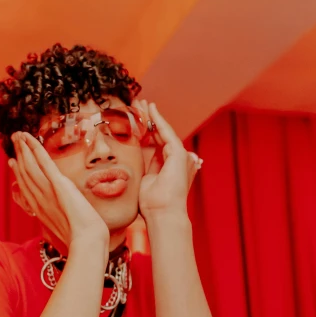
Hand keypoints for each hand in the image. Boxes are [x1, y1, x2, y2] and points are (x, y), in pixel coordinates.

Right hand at [9, 132, 108, 248]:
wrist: (86, 242)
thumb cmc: (80, 241)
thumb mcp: (65, 231)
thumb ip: (59, 222)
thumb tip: (62, 223)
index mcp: (40, 210)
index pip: (26, 188)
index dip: (18, 173)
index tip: (13, 161)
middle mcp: (39, 199)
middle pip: (25, 174)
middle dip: (19, 155)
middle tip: (14, 141)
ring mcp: (47, 191)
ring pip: (31, 166)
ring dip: (24, 148)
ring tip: (18, 135)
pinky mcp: (58, 184)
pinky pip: (44, 163)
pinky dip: (35, 149)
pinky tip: (30, 138)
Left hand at [133, 100, 201, 216]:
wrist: (162, 214)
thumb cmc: (152, 204)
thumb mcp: (144, 181)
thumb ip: (146, 168)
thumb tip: (137, 159)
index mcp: (168, 166)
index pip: (156, 143)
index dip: (146, 130)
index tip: (136, 118)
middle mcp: (176, 159)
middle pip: (161, 134)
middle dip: (150, 119)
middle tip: (139, 104)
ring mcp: (179, 156)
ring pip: (164, 131)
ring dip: (153, 116)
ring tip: (142, 102)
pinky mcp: (179, 154)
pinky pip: (167, 132)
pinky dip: (159, 120)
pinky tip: (151, 109)